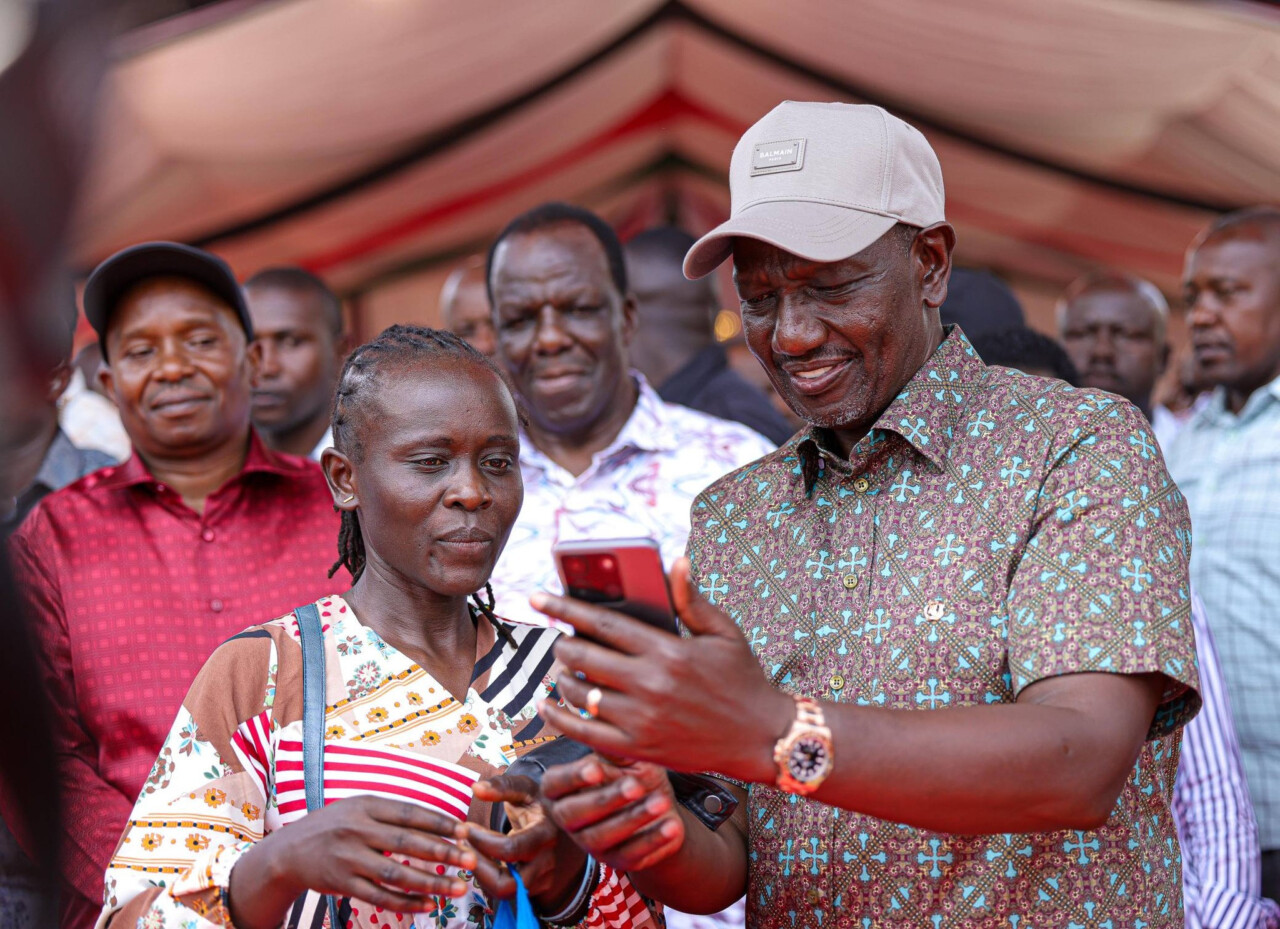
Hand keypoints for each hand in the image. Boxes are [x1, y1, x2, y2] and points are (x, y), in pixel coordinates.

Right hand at [229, 796, 474, 928]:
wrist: (288, 851)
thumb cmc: (334, 826)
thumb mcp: (358, 808)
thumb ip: (392, 814)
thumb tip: (439, 821)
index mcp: (366, 805)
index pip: (410, 813)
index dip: (440, 823)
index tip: (465, 831)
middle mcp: (357, 829)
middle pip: (407, 843)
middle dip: (443, 852)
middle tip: (471, 860)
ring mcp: (348, 858)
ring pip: (396, 874)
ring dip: (431, 882)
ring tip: (457, 888)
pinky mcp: (341, 883)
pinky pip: (379, 896)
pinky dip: (405, 903)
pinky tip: (427, 905)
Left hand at [460, 774, 586, 912]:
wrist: (554, 816)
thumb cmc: (534, 800)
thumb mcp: (522, 786)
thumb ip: (501, 786)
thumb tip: (476, 788)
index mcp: (545, 832)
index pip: (511, 849)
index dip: (482, 841)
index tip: (465, 828)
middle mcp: (547, 860)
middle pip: (508, 883)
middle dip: (478, 867)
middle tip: (462, 844)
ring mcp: (543, 877)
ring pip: (504, 892)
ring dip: (480, 873)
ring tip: (468, 850)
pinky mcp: (536, 886)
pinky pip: (506, 891)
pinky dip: (488, 877)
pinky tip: (480, 857)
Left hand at [533, 558, 793, 782]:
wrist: (764, 738)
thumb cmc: (744, 679)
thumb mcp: (724, 633)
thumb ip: (692, 599)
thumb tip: (676, 561)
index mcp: (668, 650)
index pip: (602, 622)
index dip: (564, 607)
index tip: (538, 597)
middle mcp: (651, 684)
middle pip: (583, 656)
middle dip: (563, 644)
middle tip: (560, 638)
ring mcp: (642, 719)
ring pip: (580, 692)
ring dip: (563, 677)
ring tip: (563, 669)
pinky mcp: (639, 748)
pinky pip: (584, 732)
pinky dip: (559, 717)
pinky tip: (549, 704)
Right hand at [541, 754, 684, 872]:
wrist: (658, 807)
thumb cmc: (634, 772)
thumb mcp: (623, 757)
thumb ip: (610, 745)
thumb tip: (600, 715)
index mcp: (561, 789)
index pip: (555, 784)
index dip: (572, 777)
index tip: (595, 767)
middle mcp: (569, 819)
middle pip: (575, 814)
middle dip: (606, 799)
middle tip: (635, 785)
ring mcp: (591, 844)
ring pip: (603, 835)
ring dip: (634, 819)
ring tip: (660, 802)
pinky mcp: (616, 861)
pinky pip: (631, 855)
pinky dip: (653, 841)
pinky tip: (672, 826)